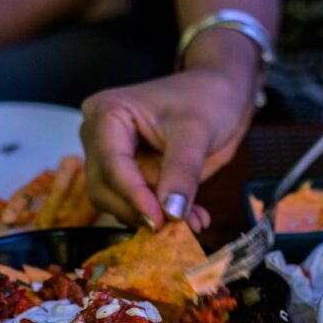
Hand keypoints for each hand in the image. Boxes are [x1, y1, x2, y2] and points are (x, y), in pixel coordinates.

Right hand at [80, 68, 256, 231]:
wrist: (222, 95)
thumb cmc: (207, 98)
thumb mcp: (197, 132)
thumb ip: (182, 171)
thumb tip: (171, 212)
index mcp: (108, 113)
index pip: (111, 163)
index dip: (133, 196)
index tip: (160, 220)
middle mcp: (100, 137)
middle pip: (105, 188)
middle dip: (140, 211)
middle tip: (179, 227)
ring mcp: (114, 158)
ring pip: (117, 202)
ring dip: (153, 218)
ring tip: (192, 222)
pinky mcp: (133, 176)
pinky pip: (139, 205)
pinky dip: (164, 216)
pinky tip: (192, 218)